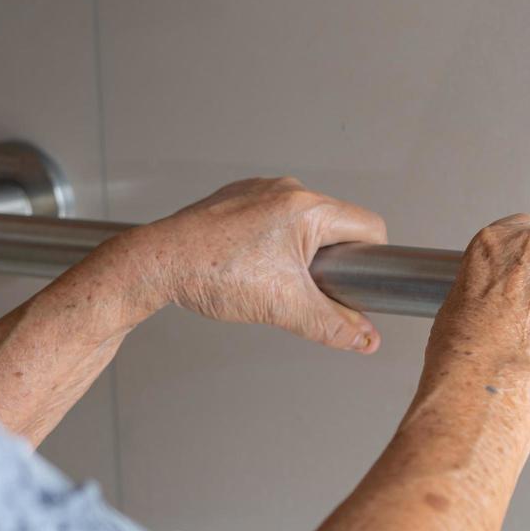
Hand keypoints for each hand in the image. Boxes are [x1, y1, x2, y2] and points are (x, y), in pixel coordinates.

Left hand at [112, 176, 387, 351]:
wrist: (157, 263)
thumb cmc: (212, 274)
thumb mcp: (285, 309)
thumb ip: (333, 326)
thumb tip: (366, 340)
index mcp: (307, 208)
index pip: (370, 228)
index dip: (372, 262)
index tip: (356, 286)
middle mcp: (286, 189)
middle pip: (337, 227)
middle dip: (331, 263)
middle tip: (306, 290)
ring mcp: (260, 191)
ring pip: (304, 226)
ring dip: (301, 256)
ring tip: (273, 281)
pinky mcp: (237, 199)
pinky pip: (274, 221)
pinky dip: (273, 246)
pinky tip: (252, 268)